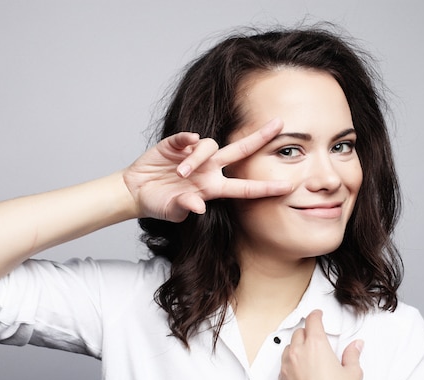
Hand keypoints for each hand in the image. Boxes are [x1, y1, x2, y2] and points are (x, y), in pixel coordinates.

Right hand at [123, 118, 292, 221]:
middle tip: (280, 124)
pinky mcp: (176, 144)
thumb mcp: (172, 210)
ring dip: (196, 159)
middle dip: (259, 138)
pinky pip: (187, 137)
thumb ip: (185, 207)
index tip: (287, 187)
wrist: (135, 191)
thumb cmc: (158, 203)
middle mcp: (208, 169)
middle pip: (239, 151)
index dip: (265, 188)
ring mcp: (194, 155)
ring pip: (208, 146)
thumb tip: (198, 206)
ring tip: (180, 174)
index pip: (244, 188)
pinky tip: (185, 143)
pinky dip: (187, 139)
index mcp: (212, 188)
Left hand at [278, 310, 364, 379]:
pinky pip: (282, 367)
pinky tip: (300, 374)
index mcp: (316, 345)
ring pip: (288, 349)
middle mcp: (298, 353)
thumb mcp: (352, 373)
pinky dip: (290, 366)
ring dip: (296, 348)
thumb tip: (356, 345)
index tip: (317, 314)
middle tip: (315, 338)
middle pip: (299, 333)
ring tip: (307, 356)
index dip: (315, 315)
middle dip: (307, 333)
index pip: (312, 321)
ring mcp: (286, 368)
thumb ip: (352, 354)